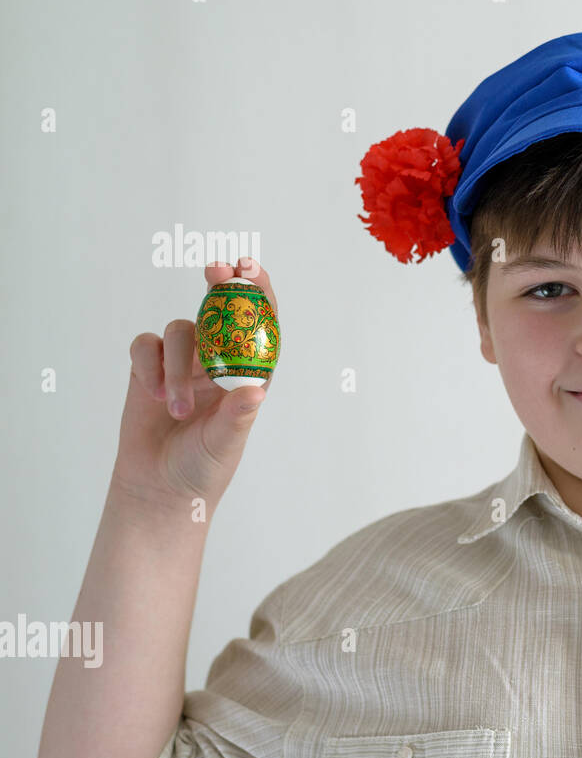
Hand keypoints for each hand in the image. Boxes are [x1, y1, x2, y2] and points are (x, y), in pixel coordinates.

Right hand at [112, 257, 279, 512]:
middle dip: (221, 285)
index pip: (259, 324)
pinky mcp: (148, 370)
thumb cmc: (203, 467)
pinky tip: (153, 395)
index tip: (250, 269)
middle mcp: (217, 362)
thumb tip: (256, 391)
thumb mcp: (226, 443)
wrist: (160, 489)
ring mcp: (182, 363)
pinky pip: (146, 346)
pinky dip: (149, 365)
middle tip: (216, 270)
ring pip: (180, 331)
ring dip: (176, 366)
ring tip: (176, 409)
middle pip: (220, 309)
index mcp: (248, 373)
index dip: (258, 292)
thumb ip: (237, 416)